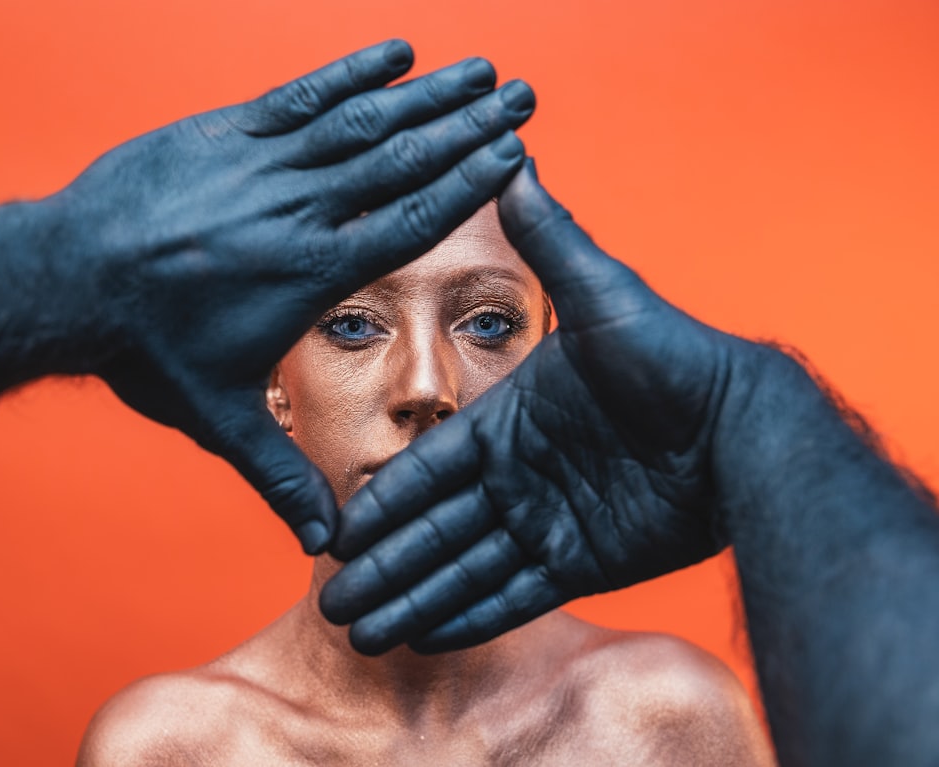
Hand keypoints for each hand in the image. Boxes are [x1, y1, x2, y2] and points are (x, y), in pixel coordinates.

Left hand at [52, 41, 532, 552]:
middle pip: (401, 160)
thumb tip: (329, 544)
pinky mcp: (226, 131)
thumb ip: (280, 475)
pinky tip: (398, 51)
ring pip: (361, 120)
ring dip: (428, 92)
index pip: (408, 221)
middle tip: (524, 94)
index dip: (467, 186)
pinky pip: (302, 94)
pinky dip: (353, 70)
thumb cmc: (145, 350)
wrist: (64, 281)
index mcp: (311, 272)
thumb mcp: (219, 419)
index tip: (515, 155)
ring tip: (481, 67)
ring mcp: (262, 164)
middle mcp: (297, 210)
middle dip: (470, 127)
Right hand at [321, 160, 758, 652]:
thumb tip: (515, 159)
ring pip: (465, 569)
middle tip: (337, 604)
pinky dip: (470, 618)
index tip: (338, 534)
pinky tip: (425, 637)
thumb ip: (553, 242)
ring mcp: (547, 521)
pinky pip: (513, 595)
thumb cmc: (671, 356)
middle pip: (434, 530)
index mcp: (506, 424)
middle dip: (383, 567)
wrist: (737, 425)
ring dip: (414, 600)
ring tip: (363, 631)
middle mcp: (518, 475)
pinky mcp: (581, 562)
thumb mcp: (605, 295)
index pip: (428, 471)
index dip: (383, 505)